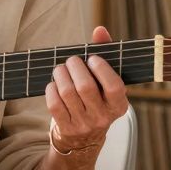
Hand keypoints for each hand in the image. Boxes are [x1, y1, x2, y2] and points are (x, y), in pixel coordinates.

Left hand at [45, 26, 129, 152]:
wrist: (84, 139)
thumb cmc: (97, 100)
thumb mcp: (106, 83)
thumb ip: (106, 54)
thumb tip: (99, 30)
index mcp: (119, 106)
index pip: (114, 86)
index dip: (101, 68)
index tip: (92, 59)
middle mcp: (103, 117)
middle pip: (85, 86)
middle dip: (75, 67)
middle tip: (72, 61)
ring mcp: (83, 124)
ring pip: (67, 92)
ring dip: (60, 74)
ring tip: (61, 69)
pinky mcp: (66, 128)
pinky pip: (54, 103)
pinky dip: (52, 88)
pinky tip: (55, 84)